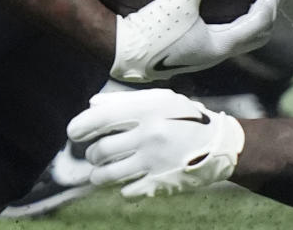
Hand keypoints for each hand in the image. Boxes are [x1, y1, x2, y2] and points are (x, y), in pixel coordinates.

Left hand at [68, 86, 244, 198]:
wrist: (218, 145)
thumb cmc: (185, 117)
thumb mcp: (160, 100)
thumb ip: (125, 102)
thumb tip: (92, 105)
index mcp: (148, 111)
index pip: (103, 118)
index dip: (82, 126)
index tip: (74, 132)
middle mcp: (149, 136)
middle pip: (102, 150)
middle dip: (93, 154)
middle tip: (96, 152)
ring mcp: (153, 163)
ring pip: (108, 175)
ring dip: (99, 174)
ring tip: (101, 170)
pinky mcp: (158, 184)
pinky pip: (126, 191)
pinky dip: (122, 186)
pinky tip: (129, 178)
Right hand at [111, 0, 284, 81]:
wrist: (122, 53)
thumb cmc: (152, 32)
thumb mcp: (177, 1)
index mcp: (220, 45)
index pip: (259, 23)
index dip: (272, 1)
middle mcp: (216, 54)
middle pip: (255, 36)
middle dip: (268, 13)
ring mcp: (204, 55)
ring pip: (240, 39)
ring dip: (252, 19)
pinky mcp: (191, 52)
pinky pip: (225, 37)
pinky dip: (235, 22)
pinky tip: (223, 10)